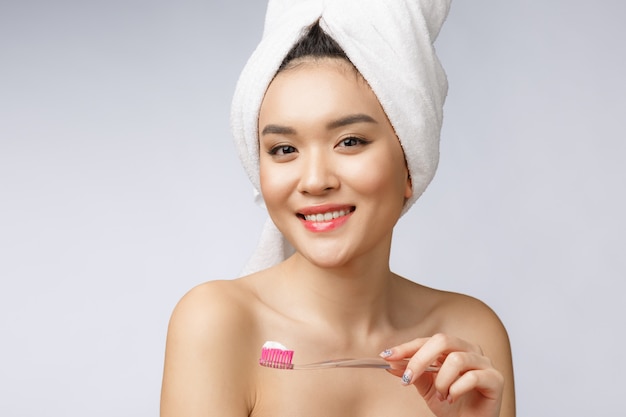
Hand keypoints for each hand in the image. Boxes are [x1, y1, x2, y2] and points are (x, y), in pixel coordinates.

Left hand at [381, 333, 503, 416]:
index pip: (427, 341)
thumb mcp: (427, 389)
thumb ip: (413, 374)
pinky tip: (452, 399)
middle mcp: (469, 349)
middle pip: (443, 340)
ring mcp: (484, 362)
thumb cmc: (452, 405)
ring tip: (440, 396)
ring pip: (456, 359)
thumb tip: (391, 363)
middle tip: (408, 378)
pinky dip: (456, 389)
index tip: (388, 356)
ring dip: (441, 381)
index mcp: (453, 348)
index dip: (407, 348)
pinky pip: (473, 377)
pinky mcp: (495, 378)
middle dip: (420, 359)